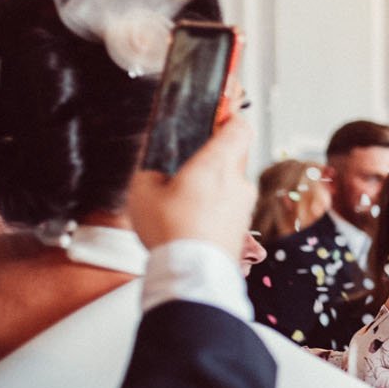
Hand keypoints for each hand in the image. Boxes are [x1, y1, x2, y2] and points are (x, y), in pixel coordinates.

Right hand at [127, 114, 256, 254]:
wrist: (193, 275)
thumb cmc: (170, 231)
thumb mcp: (143, 191)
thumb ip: (151, 169)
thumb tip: (156, 164)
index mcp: (217, 164)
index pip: (239, 126)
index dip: (230, 116)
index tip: (218, 112)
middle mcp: (239, 181)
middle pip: (235, 153)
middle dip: (214, 152)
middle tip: (190, 159)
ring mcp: (245, 205)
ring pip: (232, 181)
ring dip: (214, 182)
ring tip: (185, 195)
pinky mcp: (243, 225)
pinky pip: (231, 204)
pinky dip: (216, 204)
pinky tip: (193, 216)